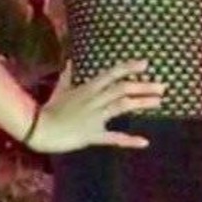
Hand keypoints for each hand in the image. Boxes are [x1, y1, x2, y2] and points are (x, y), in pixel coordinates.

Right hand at [29, 59, 165, 152]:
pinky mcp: (92, 135)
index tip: (146, 64)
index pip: (112, 74)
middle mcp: (94, 100)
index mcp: (88, 88)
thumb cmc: (49, 109)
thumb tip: (70, 60)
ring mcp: (94, 117)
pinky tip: (144, 141)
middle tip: (163, 86)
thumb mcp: (60, 89)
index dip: (129, 68)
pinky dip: (129, 139)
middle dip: (144, 86)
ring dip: (142, 103)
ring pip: (122, 106)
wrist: (38, 129)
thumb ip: (68, 75)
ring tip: (159, 102)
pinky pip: (113, 137)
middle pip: (122, 89)